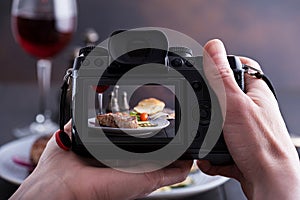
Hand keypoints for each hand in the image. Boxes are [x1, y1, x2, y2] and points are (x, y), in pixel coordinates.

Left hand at [11, 121, 191, 199]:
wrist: (64, 189)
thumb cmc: (63, 169)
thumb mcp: (76, 134)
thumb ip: (87, 120)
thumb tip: (91, 110)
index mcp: (114, 154)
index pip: (134, 147)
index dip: (146, 139)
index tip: (155, 128)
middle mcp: (128, 164)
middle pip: (153, 155)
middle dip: (166, 146)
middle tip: (178, 134)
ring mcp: (139, 173)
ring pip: (166, 164)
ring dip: (178, 155)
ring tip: (188, 143)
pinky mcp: (147, 180)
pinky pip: (172, 175)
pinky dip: (183, 167)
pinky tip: (189, 158)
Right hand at [198, 39, 299, 198]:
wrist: (270, 184)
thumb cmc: (261, 145)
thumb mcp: (234, 105)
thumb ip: (221, 77)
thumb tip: (213, 46)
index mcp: (256, 93)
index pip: (243, 67)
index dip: (225, 63)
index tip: (210, 66)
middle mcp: (254, 110)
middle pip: (227, 96)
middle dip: (210, 105)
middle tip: (202, 109)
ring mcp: (247, 130)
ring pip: (220, 124)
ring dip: (208, 133)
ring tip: (205, 138)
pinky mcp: (241, 149)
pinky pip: (220, 146)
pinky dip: (212, 153)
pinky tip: (209, 158)